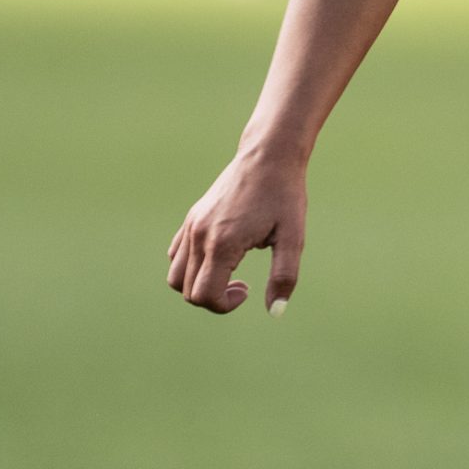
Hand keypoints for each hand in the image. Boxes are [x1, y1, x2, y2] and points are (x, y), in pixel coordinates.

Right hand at [167, 146, 305, 315]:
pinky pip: (176, 255)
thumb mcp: (293, 239)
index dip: (225, 305)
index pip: (205, 296)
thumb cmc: (284, 196)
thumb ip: (284, 277)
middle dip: (214, 299)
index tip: (248, 290)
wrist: (268, 156)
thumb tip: (276, 312)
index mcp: (223, 243)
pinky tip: (219, 257)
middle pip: (187, 291)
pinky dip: (190, 267)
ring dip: (198, 285)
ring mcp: (192, 225)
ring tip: (228, 274)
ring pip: (175, 276)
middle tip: (243, 285)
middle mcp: (199, 235)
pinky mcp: (192, 218)